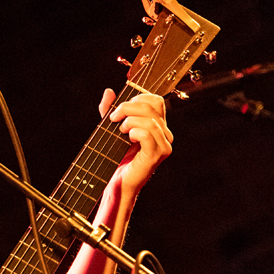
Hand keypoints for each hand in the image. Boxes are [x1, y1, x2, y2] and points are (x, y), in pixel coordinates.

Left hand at [99, 89, 172, 203]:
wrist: (117, 182)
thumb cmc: (116, 158)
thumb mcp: (111, 129)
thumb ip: (110, 110)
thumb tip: (108, 92)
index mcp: (159, 126)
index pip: (156, 100)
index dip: (136, 99)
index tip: (118, 110)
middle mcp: (165, 134)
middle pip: (152, 106)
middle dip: (128, 107)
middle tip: (114, 119)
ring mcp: (163, 145)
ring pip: (150, 120)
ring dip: (130, 121)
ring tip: (120, 131)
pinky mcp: (156, 155)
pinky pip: (148, 134)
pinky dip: (134, 132)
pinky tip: (127, 138)